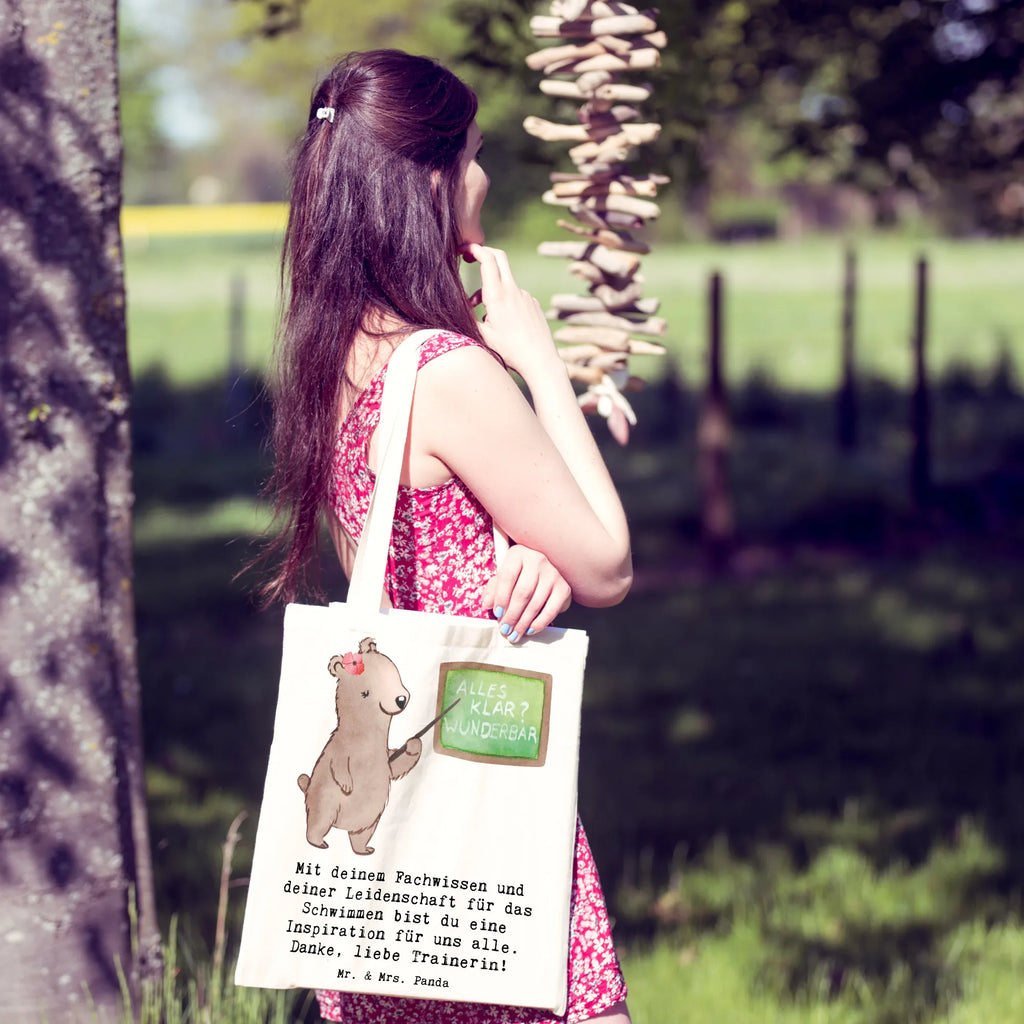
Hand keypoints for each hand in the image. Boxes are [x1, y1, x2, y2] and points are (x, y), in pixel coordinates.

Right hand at [463, 242, 561, 380]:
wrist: (540, 360)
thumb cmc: (510, 351)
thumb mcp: (482, 335)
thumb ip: (468, 317)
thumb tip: (458, 306)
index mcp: (497, 296)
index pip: (487, 259)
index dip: (475, 249)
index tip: (464, 249)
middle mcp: (513, 291)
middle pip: (499, 257)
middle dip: (484, 253)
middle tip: (471, 257)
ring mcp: (526, 295)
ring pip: (504, 282)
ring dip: (491, 289)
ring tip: (483, 314)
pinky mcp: (533, 303)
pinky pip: (515, 295)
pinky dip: (504, 301)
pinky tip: (505, 323)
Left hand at [481, 544, 571, 642]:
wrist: (546, 572)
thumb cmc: (520, 575)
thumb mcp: (503, 577)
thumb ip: (493, 589)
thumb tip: (486, 604)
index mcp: (518, 554)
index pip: (507, 576)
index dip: (500, 597)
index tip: (497, 613)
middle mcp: (537, 560)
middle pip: (522, 592)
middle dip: (512, 615)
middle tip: (505, 629)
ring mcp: (553, 574)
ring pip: (535, 603)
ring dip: (523, 622)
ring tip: (515, 633)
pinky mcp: (564, 588)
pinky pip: (551, 610)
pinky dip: (540, 623)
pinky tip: (530, 629)